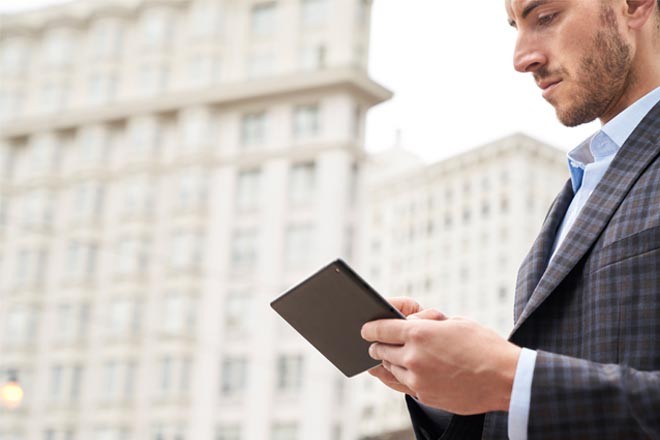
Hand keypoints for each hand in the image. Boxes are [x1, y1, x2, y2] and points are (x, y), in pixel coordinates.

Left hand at [362, 314, 521, 414]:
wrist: (505, 378)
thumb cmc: (483, 345)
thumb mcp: (454, 322)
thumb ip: (427, 323)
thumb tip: (409, 325)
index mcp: (419, 333)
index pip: (380, 329)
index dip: (369, 328)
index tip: (365, 329)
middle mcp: (413, 357)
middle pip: (381, 350)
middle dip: (377, 345)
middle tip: (376, 343)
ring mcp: (418, 379)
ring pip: (390, 369)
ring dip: (389, 361)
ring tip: (391, 356)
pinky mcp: (425, 396)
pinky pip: (404, 384)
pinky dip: (402, 376)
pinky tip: (403, 372)